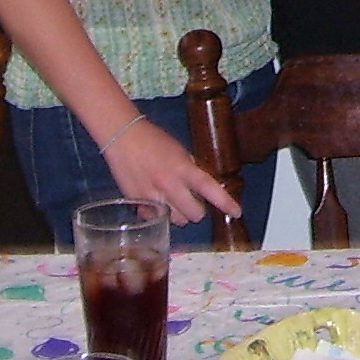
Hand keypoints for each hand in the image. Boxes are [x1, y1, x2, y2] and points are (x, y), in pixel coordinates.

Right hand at [101, 114, 242, 225]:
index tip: (236, 212)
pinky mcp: (138, 204)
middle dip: (197, 211)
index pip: (209, 188)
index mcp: (182, 168)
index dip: (225, 202)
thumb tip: (203, 187)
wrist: (122, 137)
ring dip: (179, 214)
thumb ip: (191, 169)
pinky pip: (156, 219)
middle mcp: (169, 185)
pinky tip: (156, 202)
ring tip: (174, 201)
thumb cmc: (154, 140)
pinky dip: (159, 215)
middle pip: (194, 215)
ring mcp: (152, 197)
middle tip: (194, 202)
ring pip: (176, 221)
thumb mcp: (180, 151)